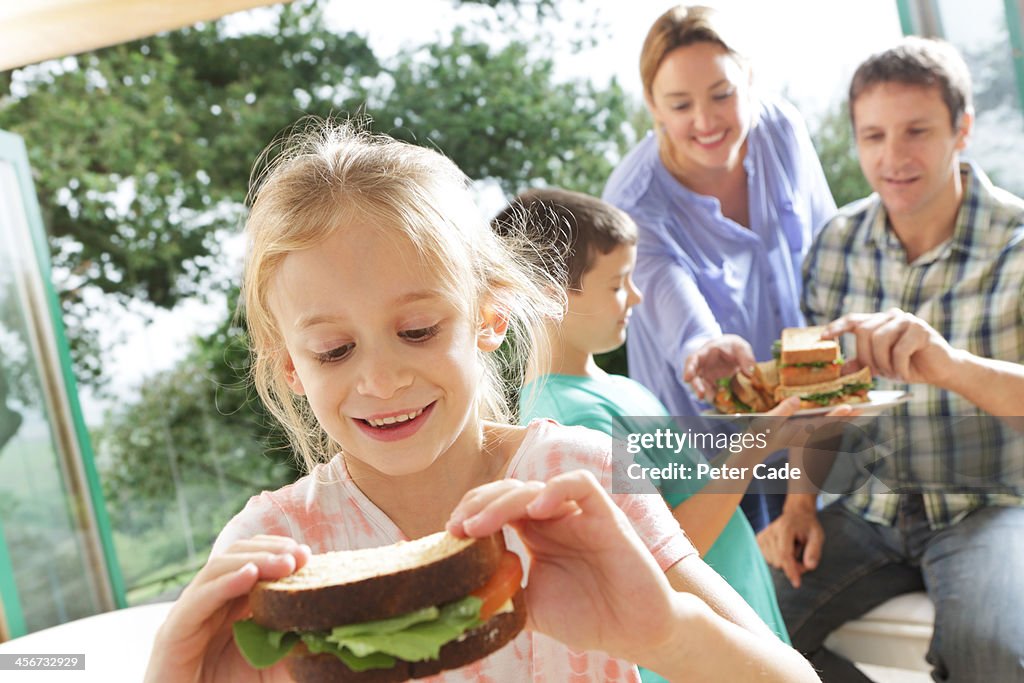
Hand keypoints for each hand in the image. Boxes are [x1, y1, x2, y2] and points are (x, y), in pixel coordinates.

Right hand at [144, 536, 310, 682]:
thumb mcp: (272, 664)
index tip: (307, 555)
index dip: (279, 551)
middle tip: (299, 555)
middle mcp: (209, 601)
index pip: (253, 559)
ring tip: (283, 563)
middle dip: (269, 551)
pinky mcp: (171, 634)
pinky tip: (250, 576)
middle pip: (236, 556)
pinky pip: (199, 601)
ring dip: (253, 561)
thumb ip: (295, 644)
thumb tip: (331, 626)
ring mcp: (189, 614)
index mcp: (231, 602)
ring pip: (217, 570)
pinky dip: (225, 584)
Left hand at [445, 471, 678, 666]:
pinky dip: (556, 490)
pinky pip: (581, 484)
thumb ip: (500, 594)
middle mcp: (553, 519)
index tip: (449, 534)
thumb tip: (457, 589)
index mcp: (534, 535)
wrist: (635, 632)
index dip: (470, 512)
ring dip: (503, 501)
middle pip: (509, 491)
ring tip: (480, 525)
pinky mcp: (606, 517)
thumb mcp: (531, 608)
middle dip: (479, 504)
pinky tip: (535, 511)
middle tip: (457, 527)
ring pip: (537, 486)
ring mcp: (579, 515)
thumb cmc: (586, 617)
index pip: (495, 507)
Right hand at [684, 335, 756, 401]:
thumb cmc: (732, 346)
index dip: (689, 369)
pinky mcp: (713, 384)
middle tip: (701, 395)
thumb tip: (749, 373)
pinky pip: (712, 392)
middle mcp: (703, 366)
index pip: (693, 359)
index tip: (687, 378)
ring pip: (702, 386)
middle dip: (696, 386)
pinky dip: (715, 396)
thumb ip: (746, 358)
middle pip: (694, 376)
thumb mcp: (741, 347)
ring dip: (705, 393)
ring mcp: (707, 376)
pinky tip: (720, 399)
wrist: (732, 351)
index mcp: (705, 352)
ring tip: (711, 399)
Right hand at [750, 398, 859, 455]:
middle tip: (866, 406)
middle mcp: (809, 435)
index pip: (823, 423)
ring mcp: (809, 435)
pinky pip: (828, 426)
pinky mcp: (807, 433)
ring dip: (846, 418)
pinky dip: (838, 419)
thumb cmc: (761, 433)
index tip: (849, 406)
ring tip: (860, 408)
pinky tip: (843, 412)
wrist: (758, 445)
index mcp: (801, 432)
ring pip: (833, 426)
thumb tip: (798, 399)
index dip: (837, 414)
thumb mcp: (767, 421)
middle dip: (849, 416)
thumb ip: (783, 410)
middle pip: (834, 425)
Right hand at [757, 500, 822, 588]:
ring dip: (785, 563)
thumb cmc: (808, 526)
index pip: (784, 554)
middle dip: (792, 566)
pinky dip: (777, 560)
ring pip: (772, 562)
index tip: (797, 583)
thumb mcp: (818, 536)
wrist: (796, 514)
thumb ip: (814, 550)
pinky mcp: (758, 540)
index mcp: (785, 528)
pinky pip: (767, 559)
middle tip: (803, 559)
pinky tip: (783, 551)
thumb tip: (810, 567)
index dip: (791, 570)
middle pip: (778, 561)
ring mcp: (762, 536)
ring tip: (794, 552)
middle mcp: (770, 531)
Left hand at [824, 309, 958, 385]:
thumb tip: (839, 371)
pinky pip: (899, 350)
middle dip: (867, 357)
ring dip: (884, 363)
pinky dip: (899, 366)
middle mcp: (891, 316)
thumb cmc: (908, 365)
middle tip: (878, 373)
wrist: (941, 370)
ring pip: (880, 340)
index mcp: (879, 321)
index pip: (853, 320)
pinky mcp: (921, 329)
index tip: (823, 337)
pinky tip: (905, 372)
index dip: (837, 327)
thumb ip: (861, 364)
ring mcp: (907, 320)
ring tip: (893, 373)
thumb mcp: (880, 365)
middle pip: (865, 332)